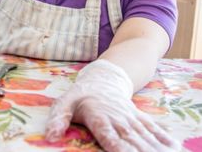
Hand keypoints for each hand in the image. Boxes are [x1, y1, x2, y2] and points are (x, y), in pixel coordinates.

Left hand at [45, 59, 179, 151]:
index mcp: (99, 117)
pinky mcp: (138, 117)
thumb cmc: (81, 94)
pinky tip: (173, 146)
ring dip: (154, 147)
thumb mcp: (65, 102)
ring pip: (144, 136)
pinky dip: (163, 136)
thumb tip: (50, 136)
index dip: (116, 147)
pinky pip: (152, 128)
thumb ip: (58, 118)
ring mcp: (130, 118)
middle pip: (130, 140)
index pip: (108, 136)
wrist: (103, 78)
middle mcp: (117, 119)